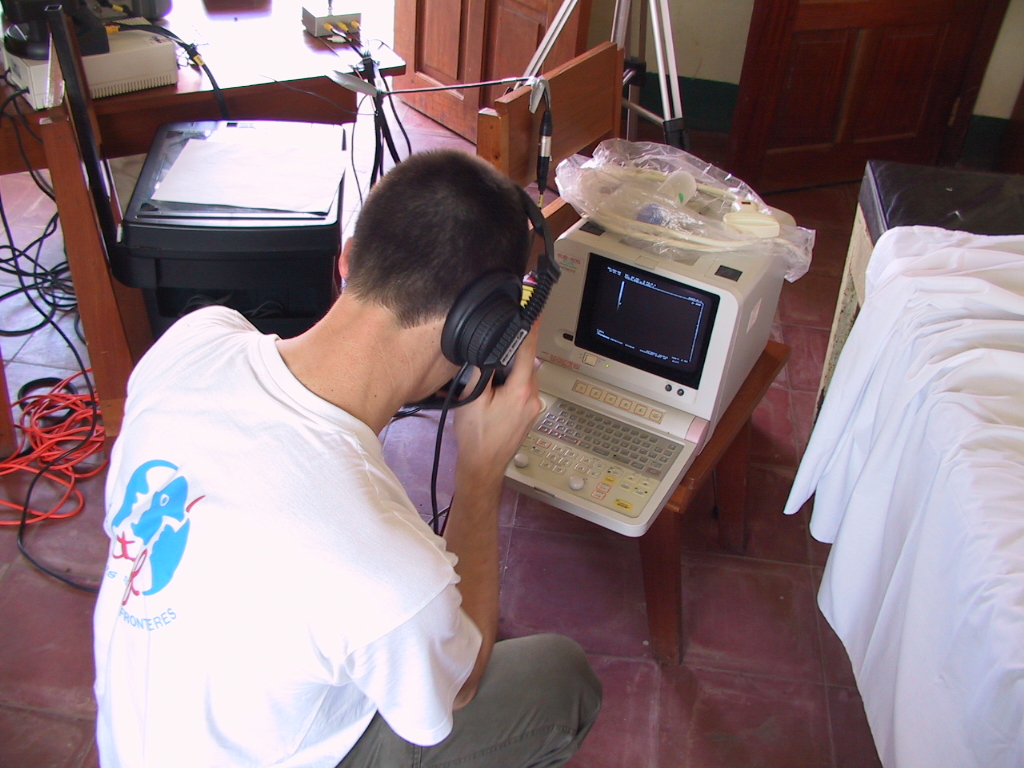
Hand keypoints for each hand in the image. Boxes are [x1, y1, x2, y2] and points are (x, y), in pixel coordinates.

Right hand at [452, 328, 542, 483]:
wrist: (482, 467)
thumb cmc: (476, 438)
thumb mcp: (472, 399)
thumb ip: (483, 371)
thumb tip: (488, 352)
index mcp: (521, 391)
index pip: (529, 352)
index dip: (530, 329)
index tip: (533, 313)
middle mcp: (533, 398)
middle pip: (526, 364)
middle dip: (510, 357)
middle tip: (491, 358)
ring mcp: (533, 408)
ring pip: (524, 378)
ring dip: (508, 375)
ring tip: (488, 386)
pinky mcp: (529, 415)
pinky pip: (522, 391)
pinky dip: (510, 387)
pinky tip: (493, 396)